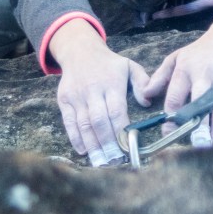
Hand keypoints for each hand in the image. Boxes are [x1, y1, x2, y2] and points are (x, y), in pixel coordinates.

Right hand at [49, 19, 150, 165]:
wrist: (79, 51)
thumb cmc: (109, 64)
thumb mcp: (129, 66)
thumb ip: (142, 82)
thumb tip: (148, 102)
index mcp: (111, 83)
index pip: (116, 110)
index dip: (121, 130)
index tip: (128, 146)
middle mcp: (93, 90)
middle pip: (99, 121)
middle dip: (107, 143)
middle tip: (115, 161)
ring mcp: (77, 96)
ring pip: (84, 124)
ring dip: (92, 145)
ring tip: (101, 162)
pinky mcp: (64, 100)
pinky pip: (69, 122)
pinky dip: (75, 138)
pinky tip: (83, 151)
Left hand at [143, 7, 212, 146]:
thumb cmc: (200, 50)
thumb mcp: (177, 58)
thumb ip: (160, 77)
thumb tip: (145, 95)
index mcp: (184, 69)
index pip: (175, 96)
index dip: (171, 116)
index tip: (168, 132)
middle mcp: (203, 74)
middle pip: (200, 102)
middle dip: (199, 123)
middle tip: (195, 143)